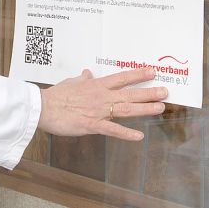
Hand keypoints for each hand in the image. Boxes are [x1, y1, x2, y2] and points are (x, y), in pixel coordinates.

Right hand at [37, 67, 166, 140]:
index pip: (122, 78)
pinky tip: (139, 136)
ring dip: (144, 108)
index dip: (138, 75)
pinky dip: (126, 134)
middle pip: (130, 93)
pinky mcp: (92, 125)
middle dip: (149, 92)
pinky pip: (112, 130)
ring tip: (160, 107)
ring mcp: (98, 111)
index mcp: (96, 85)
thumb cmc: (56, 95)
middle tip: (165, 91)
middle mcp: (101, 96)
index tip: (152, 72)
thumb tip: (87, 73)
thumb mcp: (71, 82)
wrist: (43, 107)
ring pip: (126, 109)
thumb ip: (82, 79)